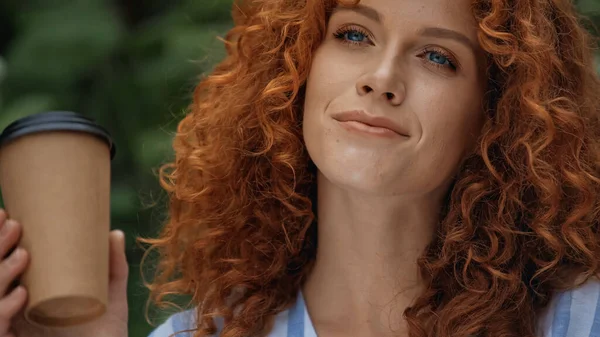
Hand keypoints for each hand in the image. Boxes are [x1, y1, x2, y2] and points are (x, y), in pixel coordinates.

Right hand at [0, 209, 128, 336]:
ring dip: (0, 273)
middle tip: (14, 227)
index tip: (6, 215)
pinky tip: (22, 294)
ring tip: (24, 256)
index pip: (3, 261)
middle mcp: (12, 306)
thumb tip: (115, 233)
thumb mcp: (108, 296)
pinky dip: (3, 310)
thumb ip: (112, 268)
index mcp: (26, 290)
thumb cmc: (102, 329)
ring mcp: (11, 324)